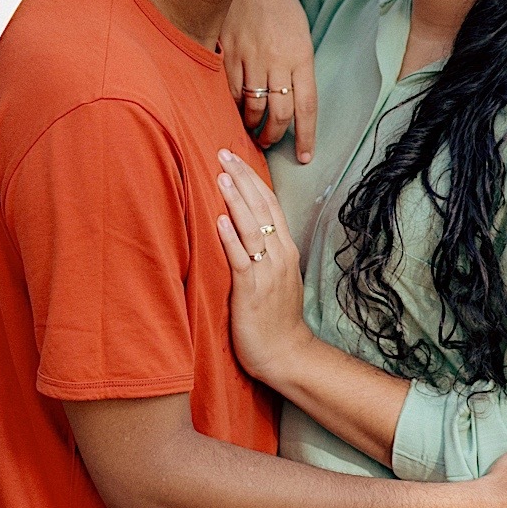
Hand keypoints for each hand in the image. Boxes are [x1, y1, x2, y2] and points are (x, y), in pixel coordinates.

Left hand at [216, 149, 310, 383]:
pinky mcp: (251, 291)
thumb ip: (264, 251)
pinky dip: (230, 238)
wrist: (286, 354)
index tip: (235, 157)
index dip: (252, 178)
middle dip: (242, 178)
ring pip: (252, 228)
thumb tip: (242, 226)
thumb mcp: (276, 276)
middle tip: (223, 153)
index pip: (270, 204)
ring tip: (220, 176)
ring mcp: (267, 272)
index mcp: (284, 249)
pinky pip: (241, 259)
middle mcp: (278, 255)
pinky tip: (219, 220)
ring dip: (235, 200)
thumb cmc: (276, 317)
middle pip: (261, 208)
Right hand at [220, 0, 317, 160]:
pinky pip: (229, 91)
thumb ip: (298, 67)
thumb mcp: (301, 35)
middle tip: (270, 142)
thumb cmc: (280, 5)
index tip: (306, 157)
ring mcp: (250, 58)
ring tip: (252, 130)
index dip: (306, 136)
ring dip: (252, 125)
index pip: (307, 107)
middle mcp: (277, 61)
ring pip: (252, 107)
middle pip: (279, 114)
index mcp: (301, 57)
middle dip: (275, 135)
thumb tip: (292, 100)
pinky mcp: (228, 54)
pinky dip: (231, 106)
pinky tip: (233, 110)